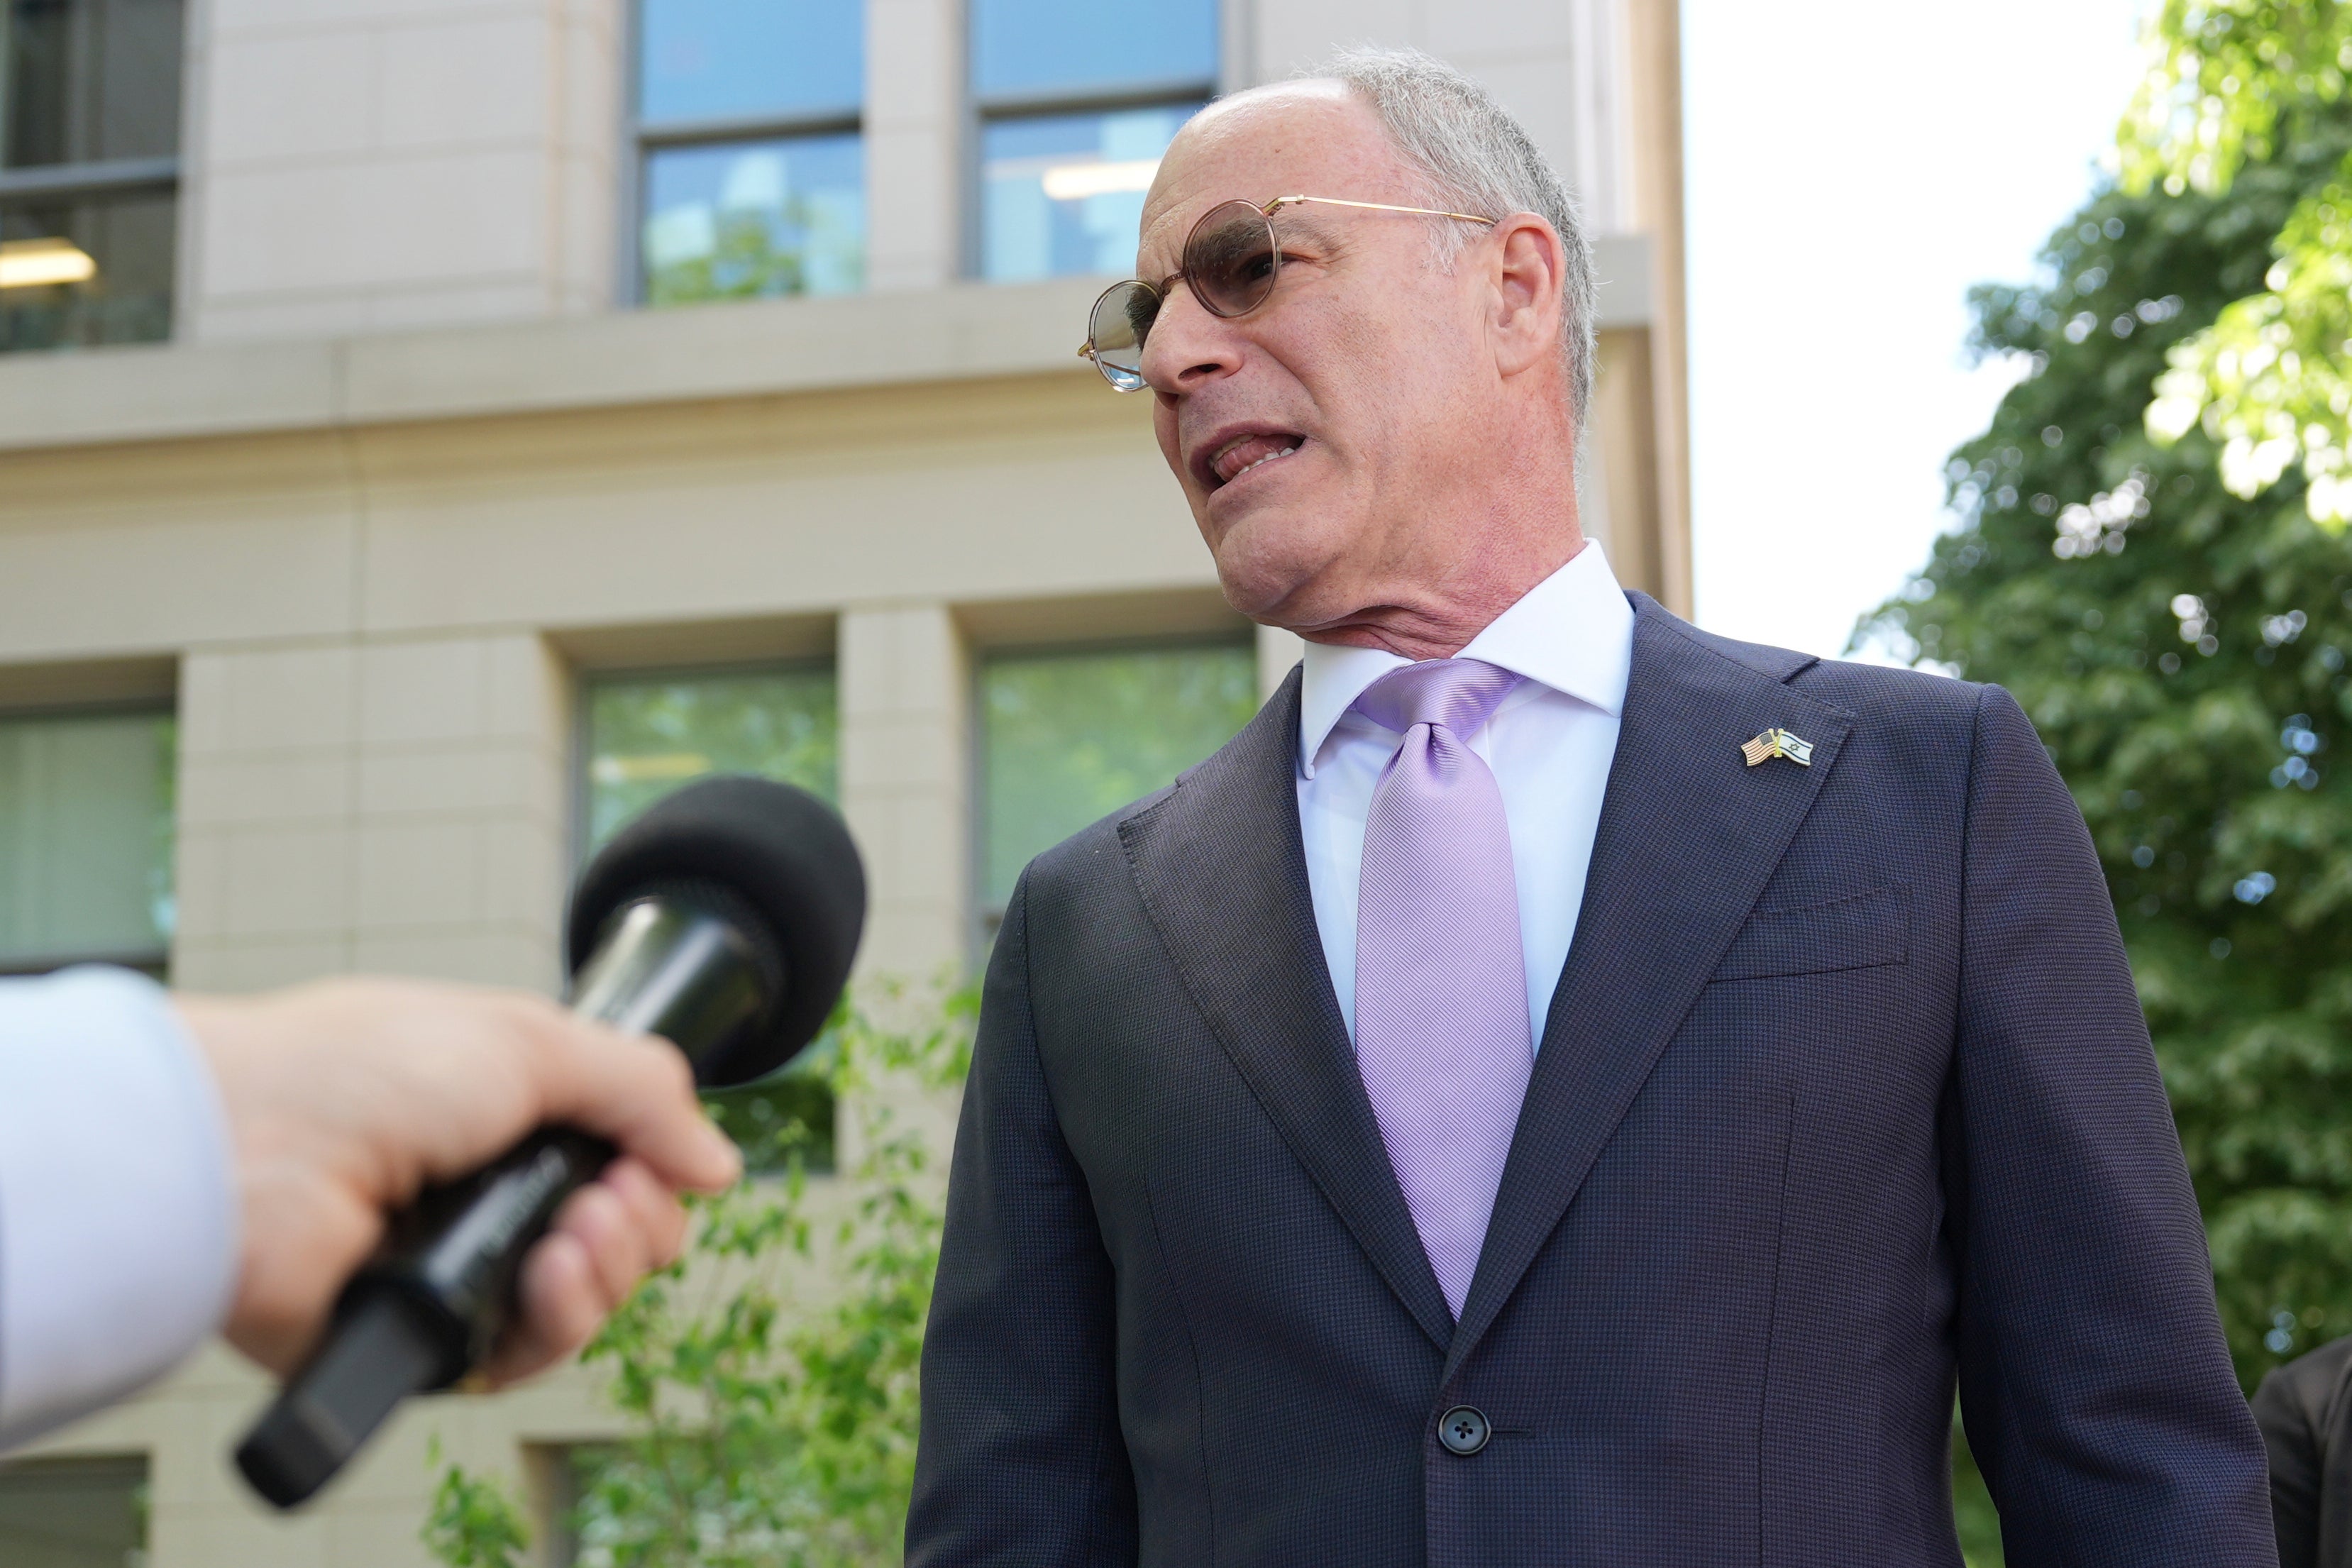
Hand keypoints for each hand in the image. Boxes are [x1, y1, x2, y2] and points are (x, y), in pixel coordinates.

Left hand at [172, 977, 741, 1383]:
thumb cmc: (357, 1070)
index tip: (651, 1152)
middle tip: (610, 1194)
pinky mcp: (423, 1339)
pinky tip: (550, 1272)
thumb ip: (643, 1092)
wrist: (247, 1150)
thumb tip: (715, 1163)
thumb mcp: (531, 1039)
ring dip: (609, 1264)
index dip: (651, 1163)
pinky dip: (558, 1319)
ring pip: (585, 1300)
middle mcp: (480, 1192)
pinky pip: (525, 1355)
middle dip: (640, 1217)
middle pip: (619, 1235)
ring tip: (573, 1232)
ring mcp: (454, 1268)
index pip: (617, 1158)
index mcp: (501, 1113)